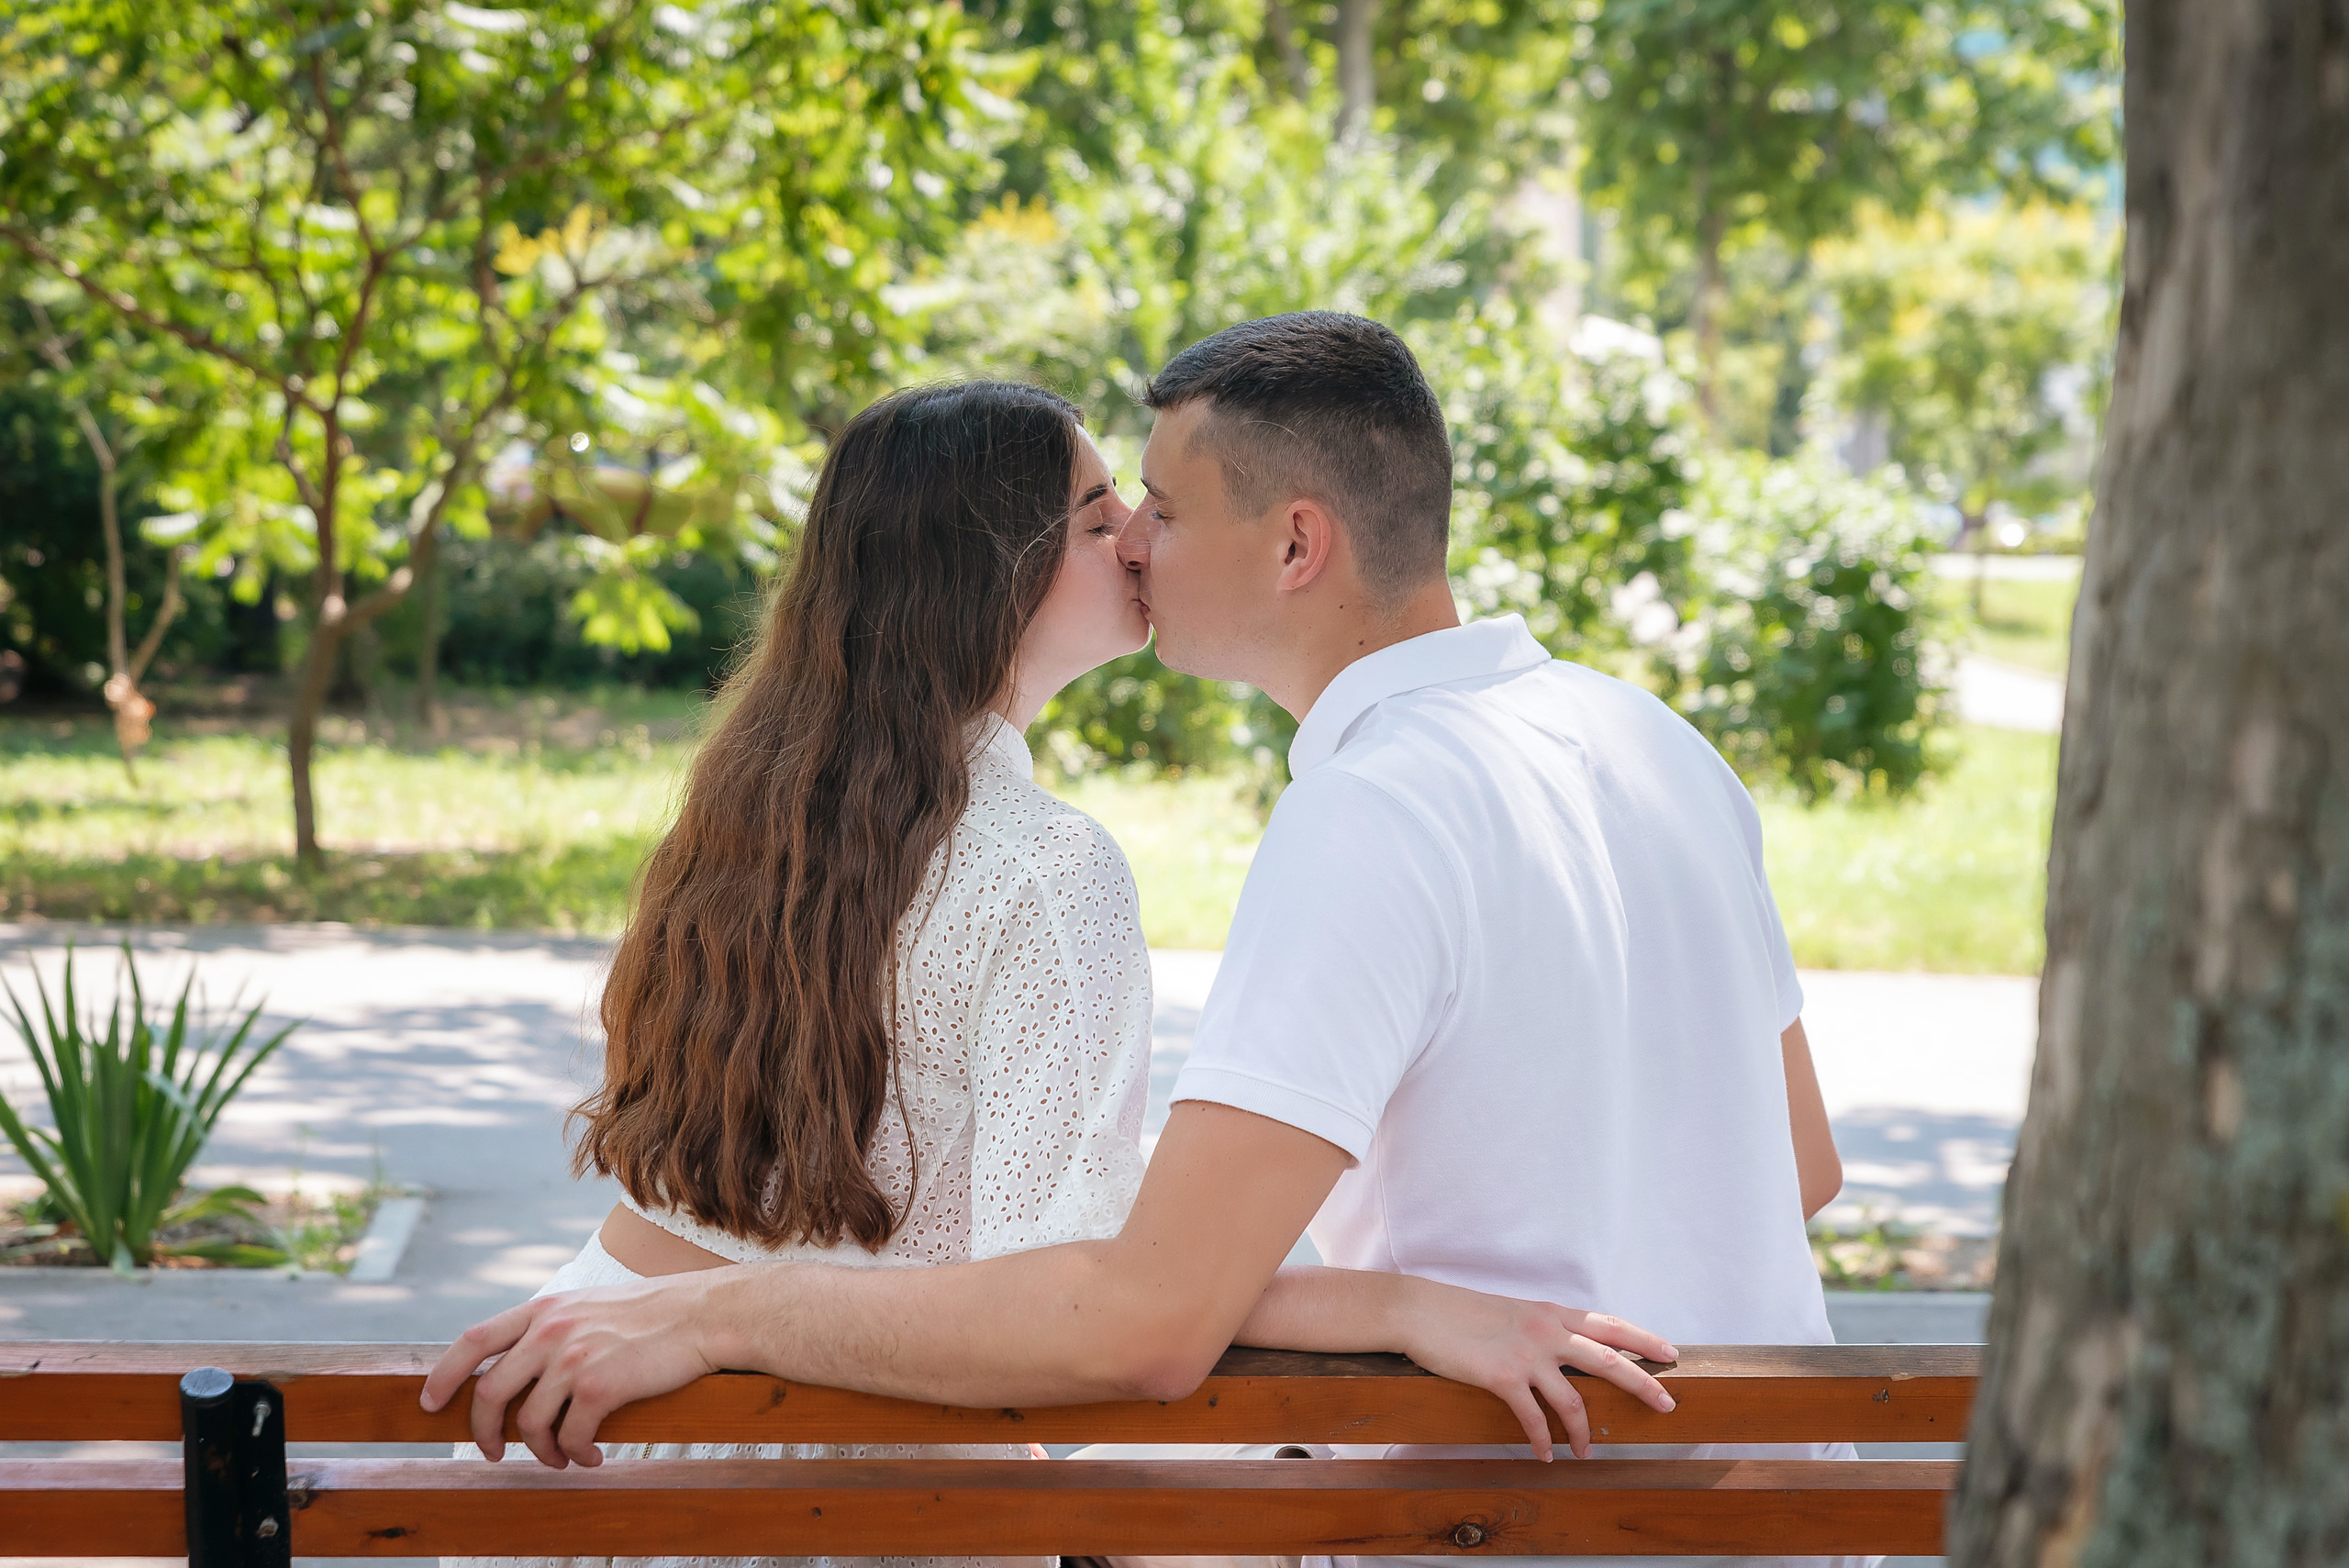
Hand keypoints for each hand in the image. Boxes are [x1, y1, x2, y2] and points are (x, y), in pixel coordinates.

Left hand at [419, 1269, 736, 1467]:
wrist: (702, 1315)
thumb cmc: (652, 1314)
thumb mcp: (589, 1305)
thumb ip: (552, 1327)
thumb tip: (519, 1368)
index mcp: (545, 1308)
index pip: (473, 1341)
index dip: (445, 1375)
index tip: (430, 1402)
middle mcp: (551, 1331)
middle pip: (489, 1393)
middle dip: (483, 1433)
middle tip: (494, 1452)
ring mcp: (573, 1359)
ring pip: (529, 1424)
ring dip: (540, 1451)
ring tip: (561, 1456)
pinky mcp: (600, 1387)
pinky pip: (571, 1437)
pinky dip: (577, 1454)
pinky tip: (592, 1454)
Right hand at [1394, 1281, 1678, 1459]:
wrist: (1420, 1310)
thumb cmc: (1461, 1312)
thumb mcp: (1511, 1312)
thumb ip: (1541, 1328)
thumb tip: (1563, 1350)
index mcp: (1550, 1313)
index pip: (1609, 1324)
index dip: (1643, 1338)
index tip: (1670, 1352)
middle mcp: (1545, 1331)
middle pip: (1608, 1359)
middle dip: (1642, 1383)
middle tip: (1667, 1404)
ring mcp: (1525, 1354)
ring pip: (1572, 1399)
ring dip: (1582, 1431)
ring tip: (1586, 1452)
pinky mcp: (1501, 1377)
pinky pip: (1532, 1417)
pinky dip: (1541, 1440)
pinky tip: (1542, 1455)